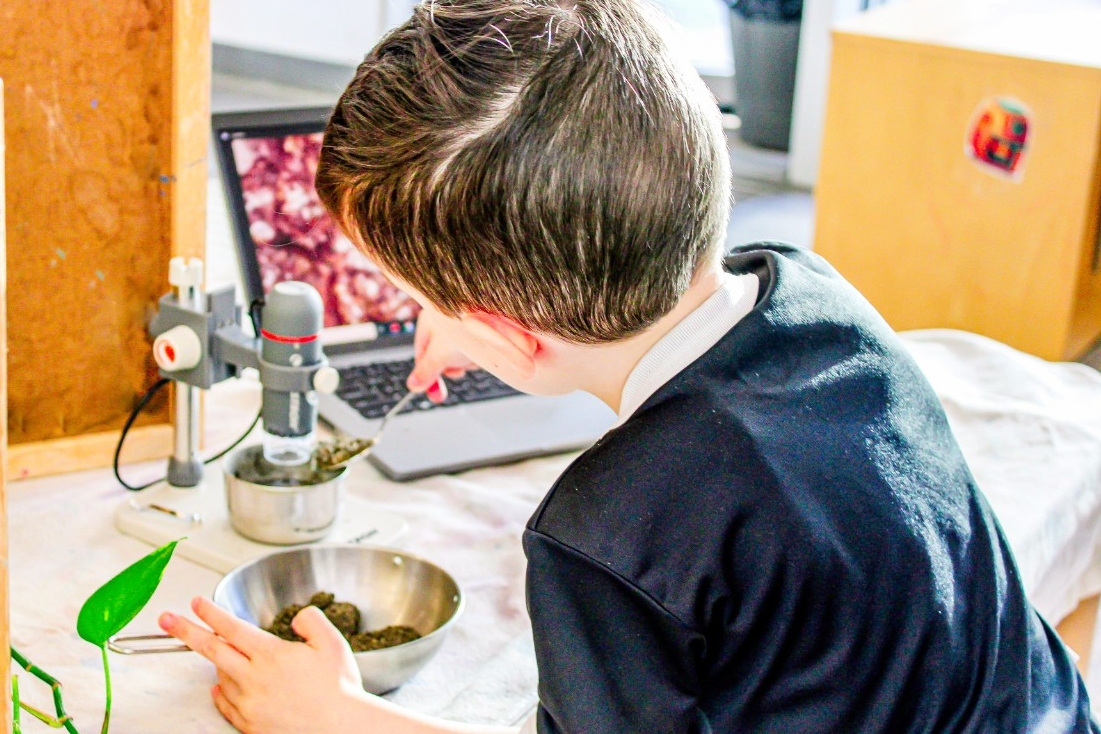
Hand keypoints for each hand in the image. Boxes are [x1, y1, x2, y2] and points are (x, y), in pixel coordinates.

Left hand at [159, 597, 367, 733]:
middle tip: (167, 620)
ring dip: (218, 664)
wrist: (341, 730)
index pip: (232, 627)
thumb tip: (298, 617)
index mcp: (271, 654)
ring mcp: (249, 703)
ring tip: (224, 656)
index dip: (211, 613)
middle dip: (186, 631)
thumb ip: (311, 621)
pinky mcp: (250, 724)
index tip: (197, 602)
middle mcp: (253, 678)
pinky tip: (219, 688)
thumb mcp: (332, 643)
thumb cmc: (339, 689)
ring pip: (222, 677)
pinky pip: (226, 705)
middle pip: (212, 650)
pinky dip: (220, 693)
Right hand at [407, 308, 477, 402]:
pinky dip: (480, 353)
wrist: (498, 315)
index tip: (435, 391)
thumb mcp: (440, 355)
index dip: (427, 373)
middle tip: (460, 371)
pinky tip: (486, 350)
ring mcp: (463, 323)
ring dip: (468, 360)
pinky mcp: (481, 328)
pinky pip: (476, 348)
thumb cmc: (464, 329)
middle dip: (453, 365)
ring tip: (476, 353)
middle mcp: (445, 320)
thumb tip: (412, 386)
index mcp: (429, 320)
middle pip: (442, 354)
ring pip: (461, 353)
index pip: (421, 352)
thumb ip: (425, 372)